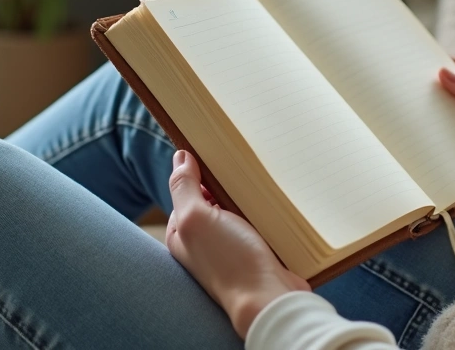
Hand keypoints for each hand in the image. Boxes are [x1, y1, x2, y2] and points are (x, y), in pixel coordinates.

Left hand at [166, 150, 309, 337]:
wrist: (268, 299)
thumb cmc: (229, 261)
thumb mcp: (196, 218)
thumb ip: (184, 187)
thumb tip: (180, 157)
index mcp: (182, 234)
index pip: (187, 191)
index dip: (200, 173)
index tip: (217, 155)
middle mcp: (203, 242)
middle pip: (213, 200)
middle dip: (225, 185)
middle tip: (242, 167)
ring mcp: (230, 247)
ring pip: (237, 210)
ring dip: (248, 197)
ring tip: (260, 181)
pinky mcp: (255, 251)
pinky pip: (258, 223)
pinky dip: (264, 212)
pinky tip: (273, 202)